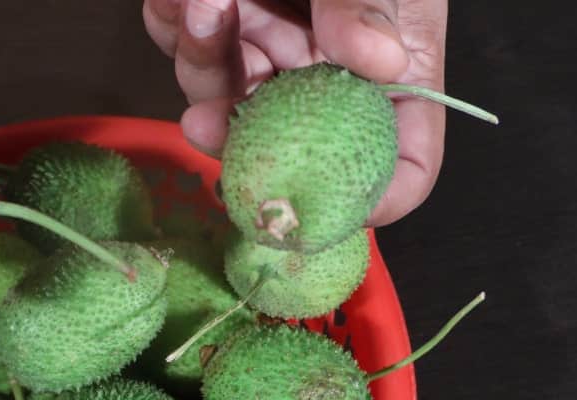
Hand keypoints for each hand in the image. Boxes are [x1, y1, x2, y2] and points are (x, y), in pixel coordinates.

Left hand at [143, 0, 447, 226]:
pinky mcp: (223, 25)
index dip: (367, 202)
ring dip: (204, 58)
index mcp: (390, 77)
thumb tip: (378, 59)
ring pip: (221, 102)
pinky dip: (178, 22)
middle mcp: (328, 77)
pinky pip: (186, 48)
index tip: (308, 203)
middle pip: (285, 148)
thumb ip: (376, 4)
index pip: (399, 168)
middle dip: (237, 127)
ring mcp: (272, 53)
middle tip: (210, 110)